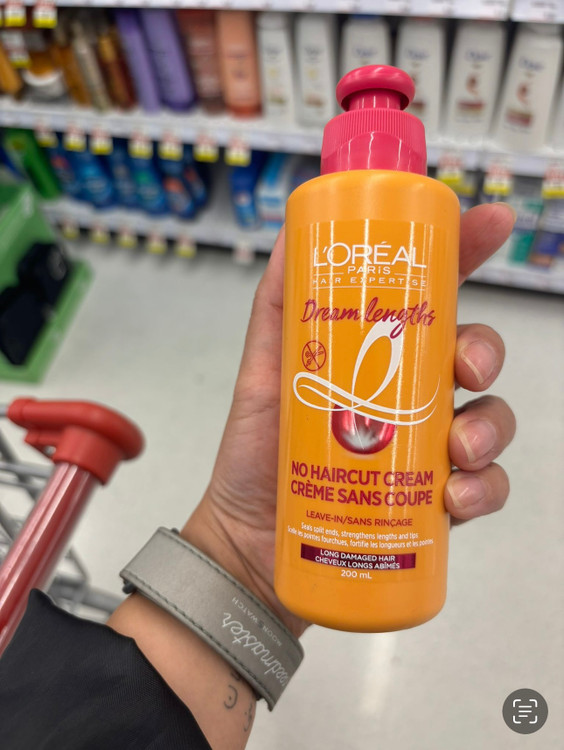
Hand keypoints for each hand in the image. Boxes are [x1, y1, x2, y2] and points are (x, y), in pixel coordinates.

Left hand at [182, 203, 516, 637]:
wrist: (251, 542)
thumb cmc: (256, 452)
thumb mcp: (265, 370)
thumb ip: (277, 304)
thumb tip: (292, 232)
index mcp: (379, 355)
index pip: (432, 295)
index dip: (467, 253)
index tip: (491, 223)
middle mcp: (412, 395)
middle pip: (474, 354)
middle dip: (486, 352)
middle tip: (466, 371)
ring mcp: (427, 448)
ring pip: (490, 420)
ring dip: (489, 429)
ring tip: (457, 452)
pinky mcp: (434, 501)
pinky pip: (484, 487)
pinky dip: (483, 488)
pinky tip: (458, 497)